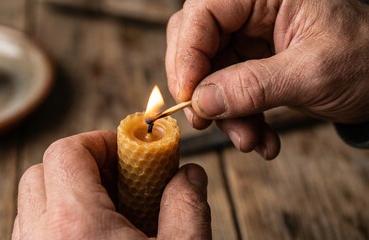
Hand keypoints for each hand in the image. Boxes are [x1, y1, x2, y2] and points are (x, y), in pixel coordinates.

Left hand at [12, 130, 210, 238]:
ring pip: (33, 200)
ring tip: (108, 208)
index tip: (126, 149)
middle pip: (42, 171)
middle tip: (117, 177)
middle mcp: (39, 237)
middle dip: (81, 163)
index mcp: (75, 225)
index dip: (98, 142)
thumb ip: (187, 206)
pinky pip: (33, 227)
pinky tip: (94, 235)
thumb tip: (190, 175)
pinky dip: (59, 218)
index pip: (67, 152)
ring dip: (68, 191)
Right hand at [166, 0, 368, 158]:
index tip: (188, 97)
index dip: (187, 54)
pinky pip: (229, 93)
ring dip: (225, 115)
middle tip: (205, 121)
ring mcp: (250, 39)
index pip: (204, 14)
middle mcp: (251, 11)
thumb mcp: (313, 72)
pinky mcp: (253, 65)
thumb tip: (202, 101)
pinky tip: (261, 139)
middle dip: (201, 89)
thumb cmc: (366, 59)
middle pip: (196, 43)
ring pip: (209, 75)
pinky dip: (240, 120)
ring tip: (250, 141)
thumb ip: (254, 86)